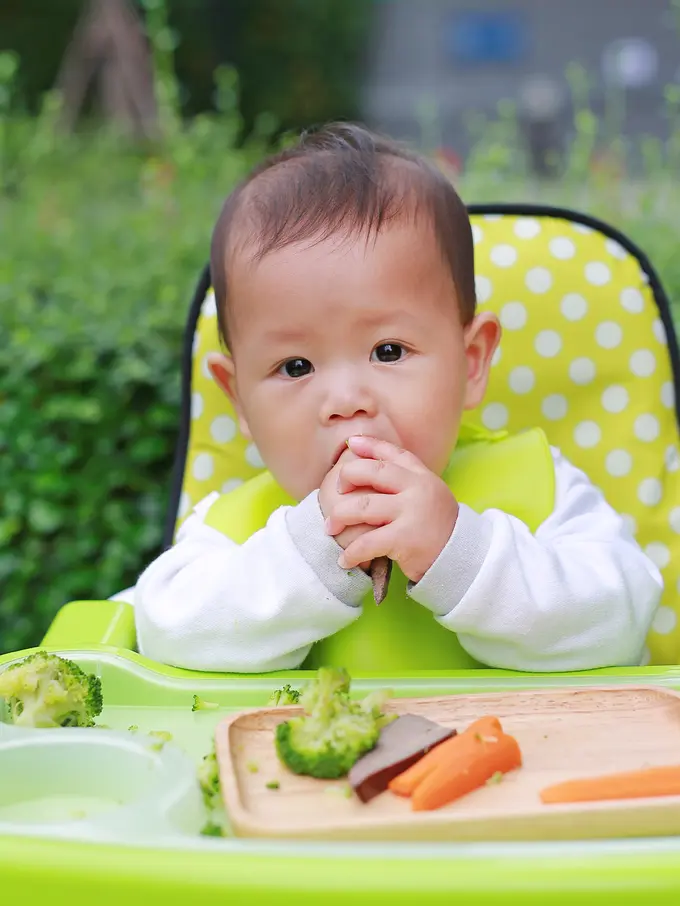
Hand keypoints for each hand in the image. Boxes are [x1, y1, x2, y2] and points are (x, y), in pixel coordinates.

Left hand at [324, 436, 458, 583]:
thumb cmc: (438, 528)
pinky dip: (351, 552)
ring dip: (340, 517)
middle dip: (347, 478)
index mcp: (422, 477)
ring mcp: (412, 512)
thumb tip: (372, 463)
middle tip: (335, 494)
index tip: (350, 443)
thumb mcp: (429, 495)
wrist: (463, 560)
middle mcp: (418, 488)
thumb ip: (407, 480)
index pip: (394, 453)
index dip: (370, 445)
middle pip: (373, 472)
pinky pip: (367, 542)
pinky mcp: (405, 538)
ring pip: (363, 506)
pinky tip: (345, 559)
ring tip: (330, 528)